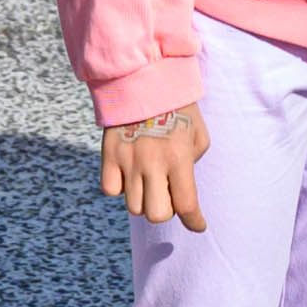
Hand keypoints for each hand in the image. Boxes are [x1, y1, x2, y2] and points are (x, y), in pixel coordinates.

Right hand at [98, 103, 207, 232]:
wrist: (143, 81)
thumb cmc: (178, 109)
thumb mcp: (198, 135)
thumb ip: (192, 164)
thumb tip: (180, 188)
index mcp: (179, 158)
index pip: (186, 204)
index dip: (194, 221)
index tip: (198, 225)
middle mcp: (153, 163)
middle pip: (157, 214)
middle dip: (166, 210)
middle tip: (168, 193)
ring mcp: (128, 160)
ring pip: (133, 206)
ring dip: (144, 199)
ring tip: (149, 180)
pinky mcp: (108, 155)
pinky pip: (111, 190)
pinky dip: (121, 188)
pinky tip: (129, 174)